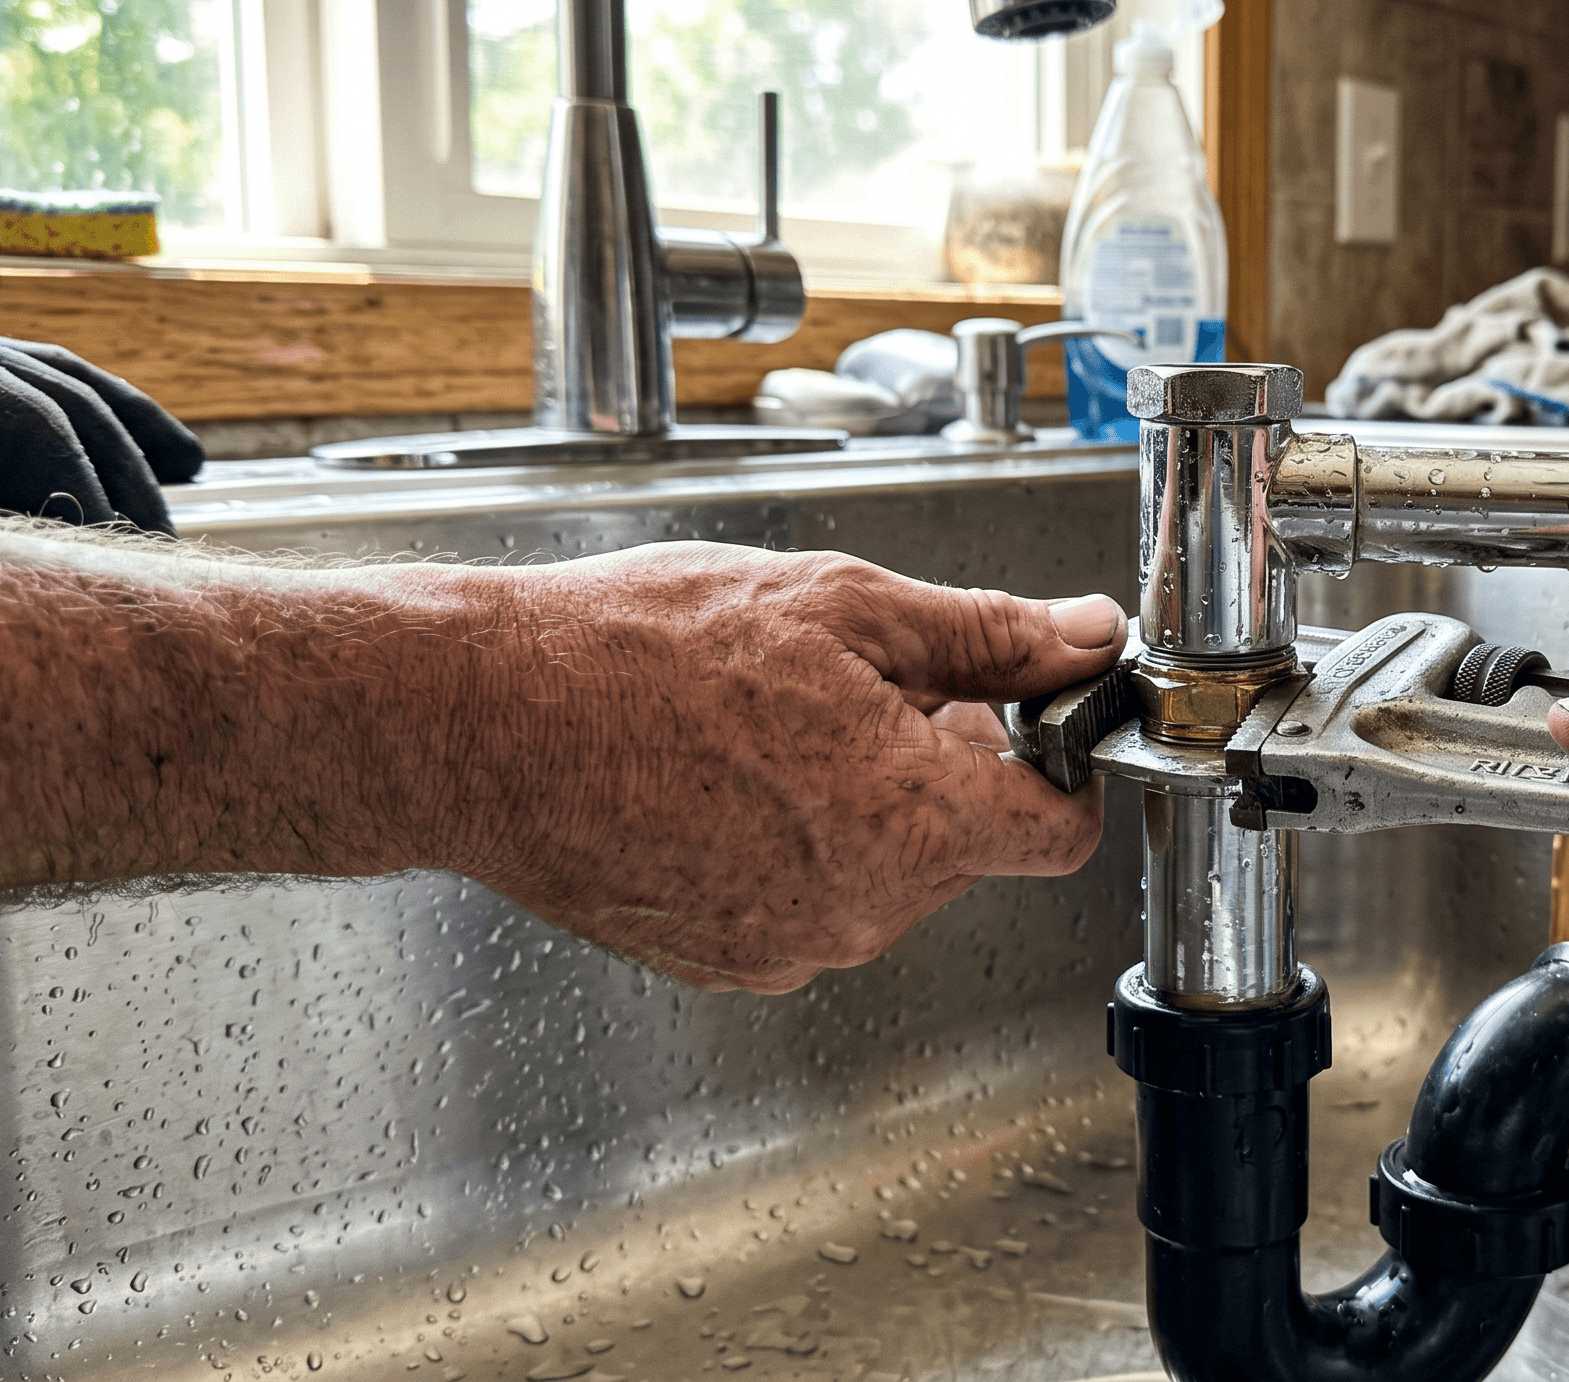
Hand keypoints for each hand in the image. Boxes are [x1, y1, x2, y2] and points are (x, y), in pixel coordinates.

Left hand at [0, 282, 201, 529]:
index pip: (23, 415)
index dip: (81, 487)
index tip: (112, 557)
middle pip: (51, 392)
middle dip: (119, 468)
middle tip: (163, 547)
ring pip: (38, 381)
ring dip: (114, 433)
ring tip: (186, 474)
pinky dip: (54, 435)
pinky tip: (87, 472)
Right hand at [423, 544, 1127, 994]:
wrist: (482, 722)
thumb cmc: (639, 652)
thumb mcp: (843, 605)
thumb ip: (989, 634)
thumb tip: (1087, 638)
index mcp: (912, 820)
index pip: (1063, 833)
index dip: (1060, 762)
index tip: (1027, 713)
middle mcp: (863, 909)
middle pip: (969, 846)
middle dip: (940, 764)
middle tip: (854, 687)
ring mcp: (792, 948)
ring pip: (888, 874)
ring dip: (863, 804)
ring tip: (767, 729)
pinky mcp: (730, 963)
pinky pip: (810, 904)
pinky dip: (793, 846)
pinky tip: (723, 781)